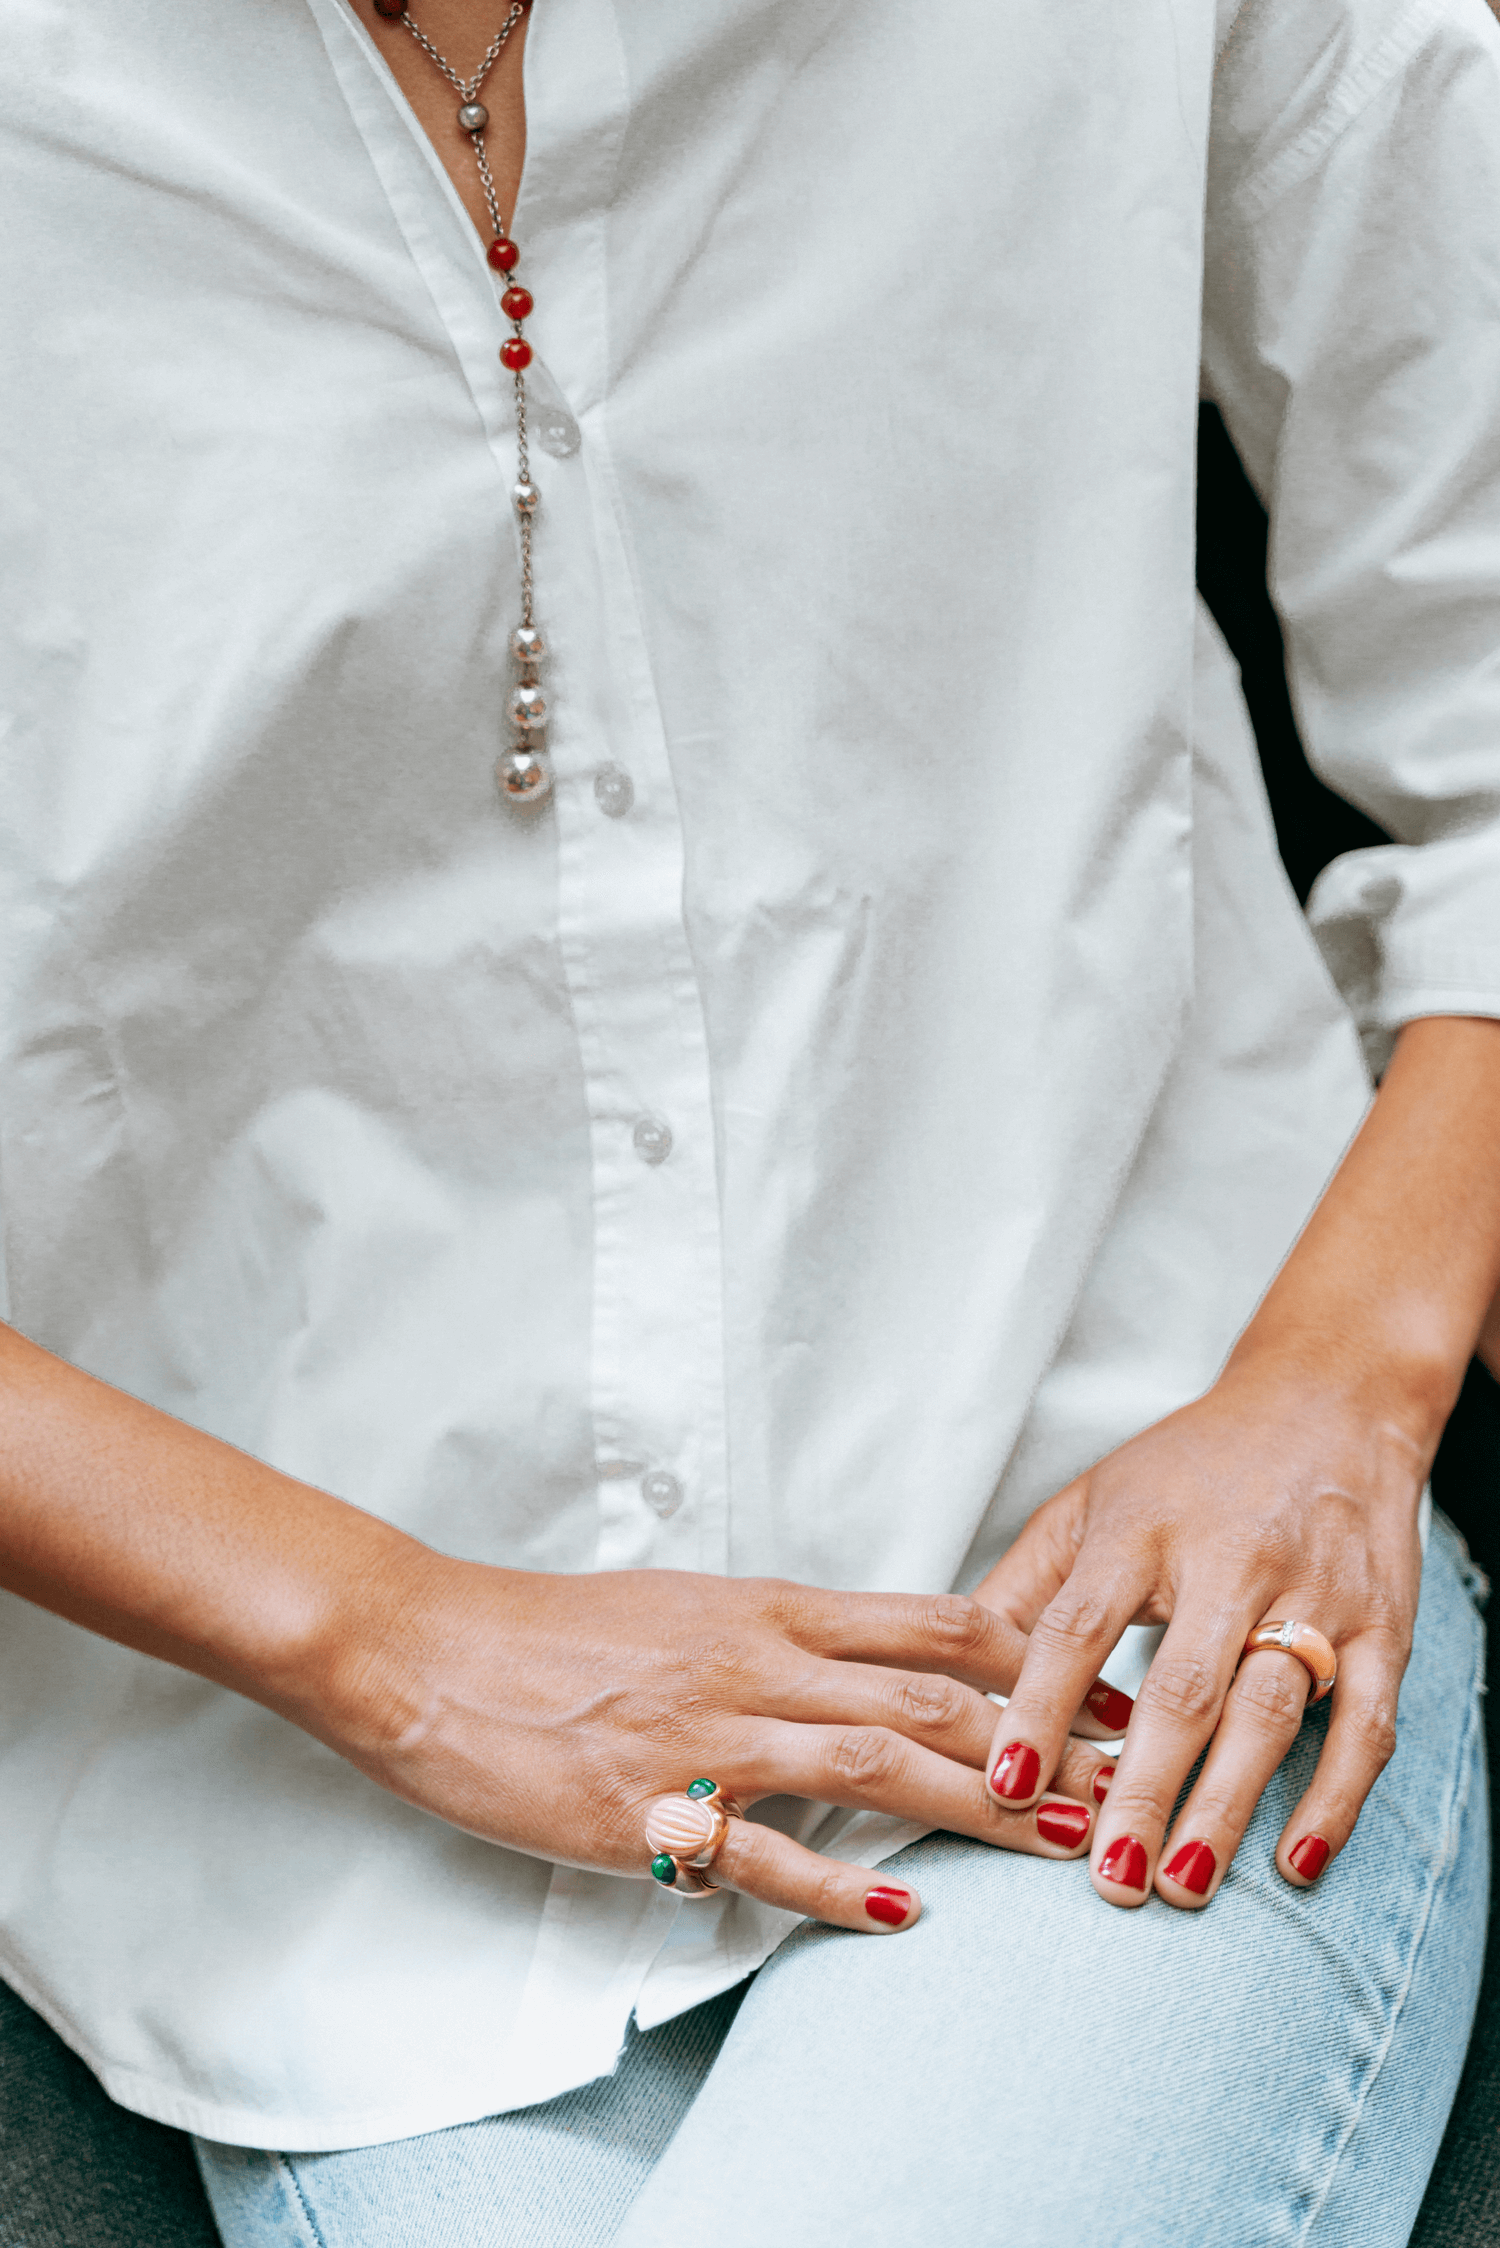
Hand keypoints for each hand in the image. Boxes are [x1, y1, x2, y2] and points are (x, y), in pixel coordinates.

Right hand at [317, 1557, 1128, 1933]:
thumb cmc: (557, 1632)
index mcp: (769, 1609)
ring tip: (1069, 1842)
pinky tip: (901, 1915)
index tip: (1117, 1693)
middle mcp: (755, 1661)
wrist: (429, 1647)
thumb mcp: (689, 1609)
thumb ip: (783, 1637)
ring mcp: (704, 1734)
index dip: (1040, 1662)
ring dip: (983, 1805)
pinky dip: (835, 1883)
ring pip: (874, 1761)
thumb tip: (873, 1665)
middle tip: (1143, 1778)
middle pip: (934, 1697)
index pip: (936, 1625)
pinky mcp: (646, 1809)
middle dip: (1051, 1740)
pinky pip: (756, 1851)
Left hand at [971, 1353, 1424, 1908]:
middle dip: (1141, 1786)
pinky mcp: (1382, 1625)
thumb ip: (1023, 1588)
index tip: (1007, 1784)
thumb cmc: (1191, 1467)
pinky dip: (1336, 1797)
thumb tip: (948, 1676)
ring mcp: (1313, 1593)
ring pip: (1268, 1710)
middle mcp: (1228, 1559)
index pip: (1080, 1626)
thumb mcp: (1091, 1502)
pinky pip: (1365, 1722)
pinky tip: (1298, 1862)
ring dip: (1226, 1806)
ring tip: (1181, 1884)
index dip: (1041, 1707)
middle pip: (1181, 1686)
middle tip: (1108, 1877)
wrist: (1329, 1400)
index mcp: (1140, 1528)